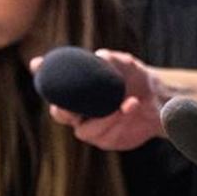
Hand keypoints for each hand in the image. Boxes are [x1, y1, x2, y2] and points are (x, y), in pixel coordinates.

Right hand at [36, 49, 165, 150]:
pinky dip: (118, 120)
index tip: (38, 65)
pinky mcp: (107, 139)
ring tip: (126, 102)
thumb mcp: (123, 64)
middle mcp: (79, 110)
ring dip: (104, 117)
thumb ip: (109, 60)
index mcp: (76, 89)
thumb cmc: (134, 77)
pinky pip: (105, 135)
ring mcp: (91, 127)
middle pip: (60, 113)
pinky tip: (131, 106)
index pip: (53, 84)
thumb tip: (99, 56)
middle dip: (64, 110)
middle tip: (71, 106)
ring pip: (84, 130)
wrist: (158, 98)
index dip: (43, 77)